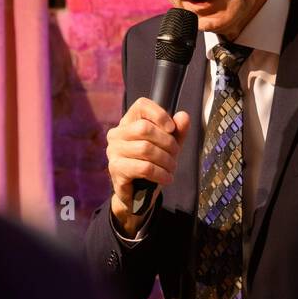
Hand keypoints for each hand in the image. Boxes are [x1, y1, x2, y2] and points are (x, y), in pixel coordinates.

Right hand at [107, 98, 191, 235]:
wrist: (138, 193)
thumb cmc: (153, 163)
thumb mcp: (169, 146)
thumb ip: (177, 131)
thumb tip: (184, 116)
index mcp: (128, 122)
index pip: (141, 105)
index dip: (160, 114)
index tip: (172, 129)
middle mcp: (117, 133)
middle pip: (144, 128)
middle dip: (167, 143)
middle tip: (175, 155)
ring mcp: (113, 151)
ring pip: (146, 149)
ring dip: (166, 160)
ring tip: (172, 168)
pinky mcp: (116, 169)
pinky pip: (143, 167)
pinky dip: (160, 173)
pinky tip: (167, 178)